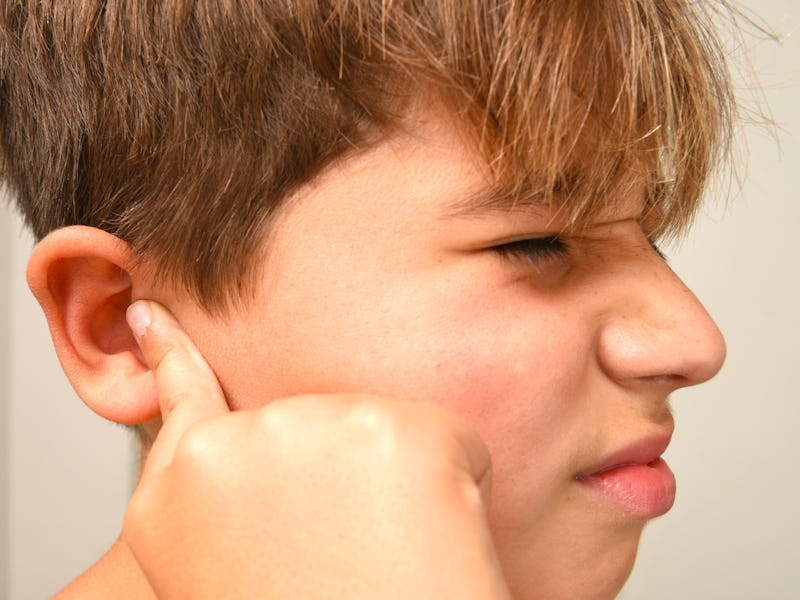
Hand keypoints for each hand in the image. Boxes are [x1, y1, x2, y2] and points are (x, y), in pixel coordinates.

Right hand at [121, 300, 511, 598]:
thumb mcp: (245, 560)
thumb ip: (239, 489)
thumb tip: (267, 435)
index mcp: (175, 499)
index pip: (178, 398)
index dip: (172, 355)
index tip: (150, 310)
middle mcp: (225, 452)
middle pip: (312, 424)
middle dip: (347, 478)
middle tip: (351, 560)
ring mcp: (303, 428)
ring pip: (379, 428)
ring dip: (399, 486)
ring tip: (385, 559)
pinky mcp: (389, 427)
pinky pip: (446, 439)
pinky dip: (457, 486)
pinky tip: (430, 540)